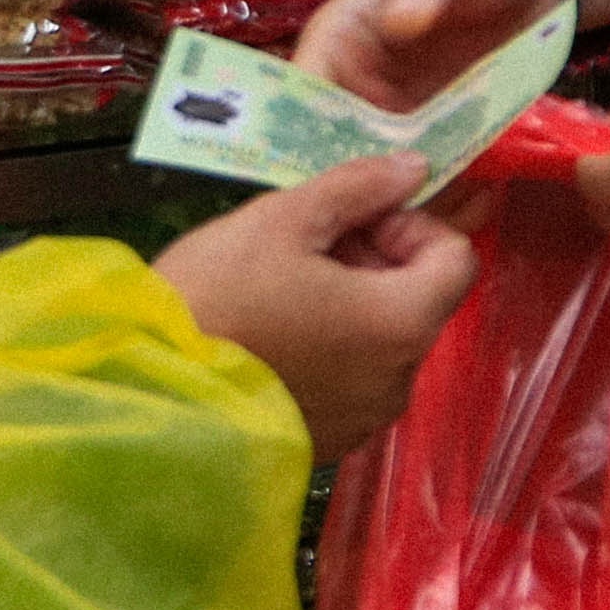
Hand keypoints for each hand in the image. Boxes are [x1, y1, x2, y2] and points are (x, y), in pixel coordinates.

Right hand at [157, 155, 484, 461]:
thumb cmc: (218, 295)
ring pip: (385, 341)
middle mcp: (400, 378)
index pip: (456, 259)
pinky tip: (275, 337)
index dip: (412, 226)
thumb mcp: (282, 219)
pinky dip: (333, 351)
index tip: (353, 220)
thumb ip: (358, 187)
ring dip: (354, 305)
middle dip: (377, 261)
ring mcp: (367, 418)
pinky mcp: (334, 441)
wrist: (153, 389)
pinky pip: (356, 380)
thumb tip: (414, 168)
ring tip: (283, 291)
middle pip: (420, 300)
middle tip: (308, 244)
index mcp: (401, 321)